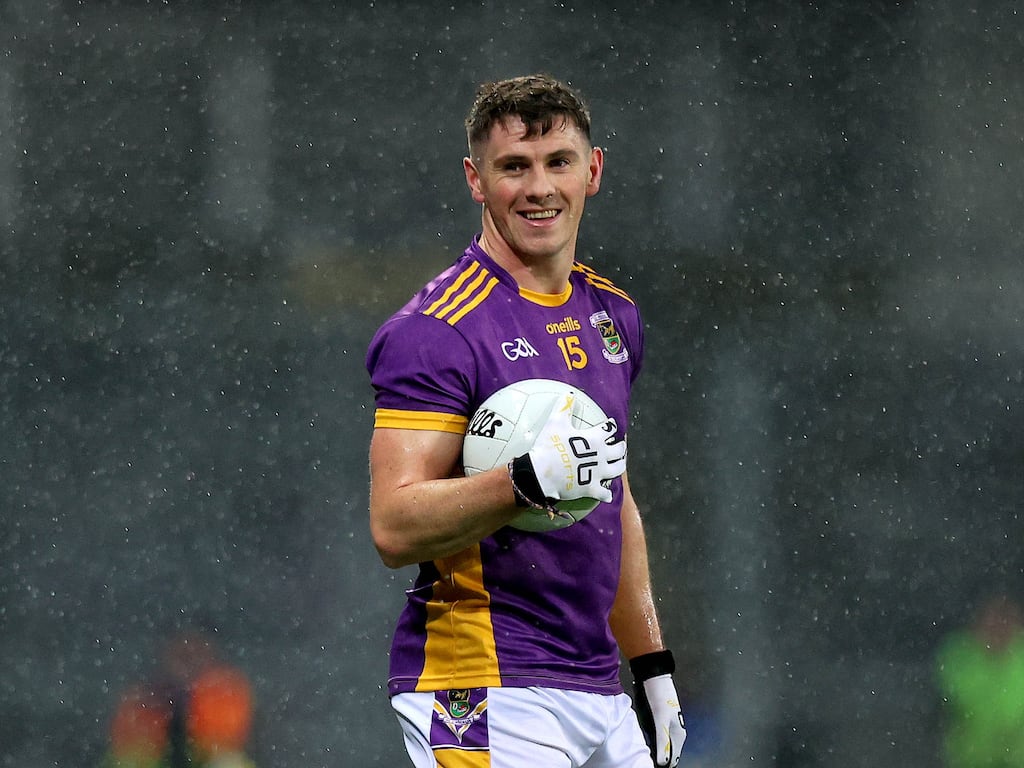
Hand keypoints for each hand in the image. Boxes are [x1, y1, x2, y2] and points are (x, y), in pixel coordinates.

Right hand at [521, 394, 625, 503]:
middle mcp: (601, 456)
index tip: (610, 424)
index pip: (608, 429)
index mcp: (595, 439)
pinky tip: (607, 494)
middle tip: (620, 446)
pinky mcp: (592, 489)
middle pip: (619, 450)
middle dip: (620, 447)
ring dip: (619, 466)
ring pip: (617, 470)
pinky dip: (607, 494)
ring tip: (619, 465)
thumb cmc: (549, 446)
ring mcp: (598, 473)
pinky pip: (604, 493)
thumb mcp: (555, 422)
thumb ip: (564, 407)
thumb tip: (568, 394)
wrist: (542, 473)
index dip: (610, 426)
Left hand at [630, 651, 685, 766]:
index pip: (673, 760)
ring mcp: (668, 727)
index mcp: (678, 735)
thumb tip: (663, 761)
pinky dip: (651, 740)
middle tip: (645, 756)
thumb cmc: (659, 696)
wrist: (654, 677)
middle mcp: (675, 732)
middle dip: (658, 757)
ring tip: (643, 749)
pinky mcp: (660, 721)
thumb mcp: (660, 720)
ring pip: (662, 746)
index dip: (663, 764)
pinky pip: (657, 737)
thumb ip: (662, 741)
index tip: (652, 764)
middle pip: (668, 754)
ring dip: (654, 749)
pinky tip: (644, 738)